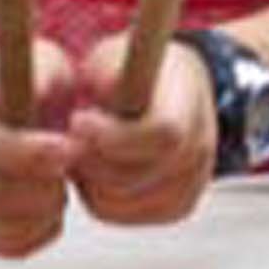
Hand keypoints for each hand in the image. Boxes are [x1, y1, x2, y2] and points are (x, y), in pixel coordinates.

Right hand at [0, 38, 78, 257]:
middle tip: (69, 166)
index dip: (26, 152)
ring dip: (47, 211)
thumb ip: (44, 75)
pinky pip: (10, 245)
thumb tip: (46, 91)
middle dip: (46, 188)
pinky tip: (46, 200)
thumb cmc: (18, 80)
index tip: (69, 148)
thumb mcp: (38, 59)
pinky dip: (41, 229)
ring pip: (4, 229)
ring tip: (58, 180)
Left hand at [66, 32, 216, 229]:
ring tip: (80, 148)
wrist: (181, 92)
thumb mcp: (122, 55)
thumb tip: (104, 87)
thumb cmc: (143, 70)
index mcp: (191, 105)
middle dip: (90, 159)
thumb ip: (111, 71)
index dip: (113, 135)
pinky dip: (96, 195)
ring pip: (118, 202)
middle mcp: (200, 150)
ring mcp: (191, 185)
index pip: (162, 135)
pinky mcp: (176, 207)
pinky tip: (93, 167)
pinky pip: (119, 213)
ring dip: (87, 179)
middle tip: (68, 137)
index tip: (77, 120)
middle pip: (135, 177)